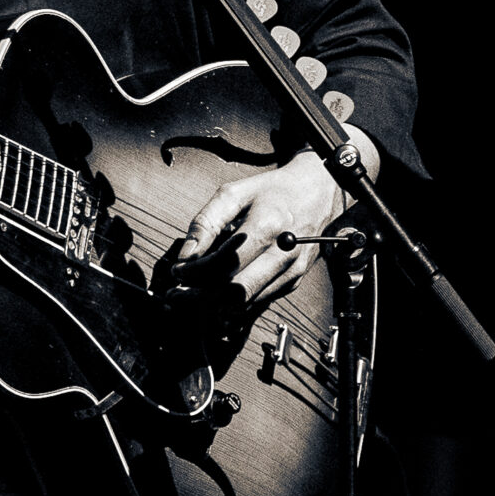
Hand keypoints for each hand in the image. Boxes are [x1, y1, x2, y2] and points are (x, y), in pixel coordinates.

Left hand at [174, 134, 377, 308]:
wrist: (316, 193)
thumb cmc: (272, 191)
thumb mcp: (233, 194)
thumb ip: (205, 224)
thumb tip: (186, 256)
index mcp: (267, 226)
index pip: (226, 263)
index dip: (197, 273)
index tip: (178, 272)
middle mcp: (284, 253)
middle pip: (237, 291)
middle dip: (202, 297)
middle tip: (179, 294)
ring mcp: (292, 271)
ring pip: (247, 303)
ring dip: (216, 304)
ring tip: (194, 294)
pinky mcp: (293, 282)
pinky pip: (259, 303)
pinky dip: (235, 304)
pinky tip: (217, 295)